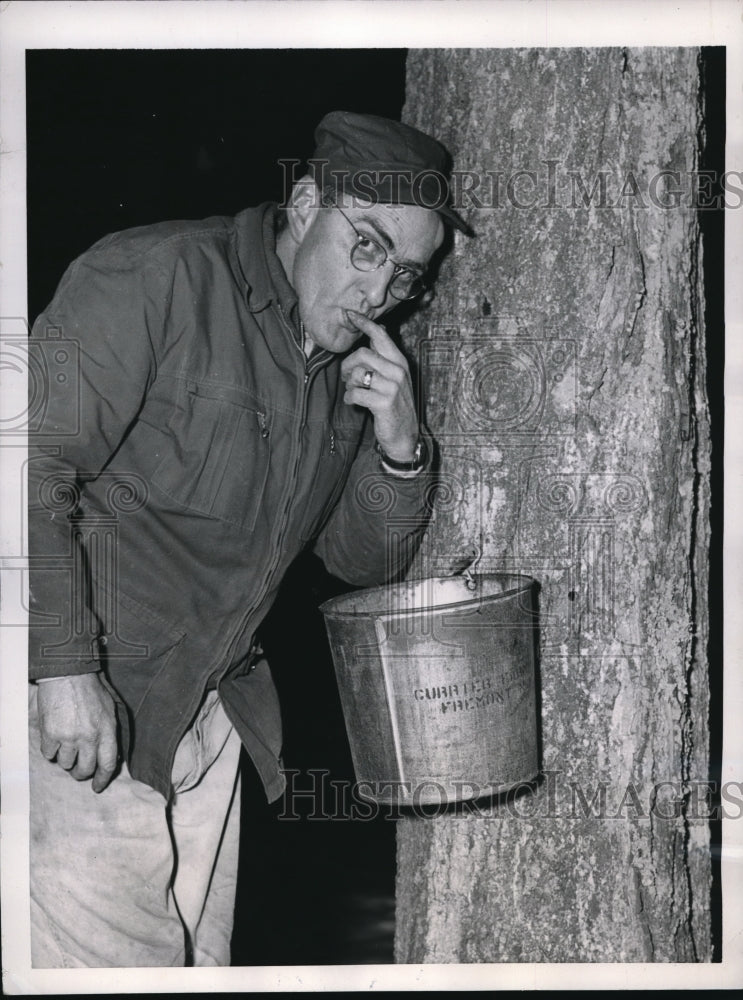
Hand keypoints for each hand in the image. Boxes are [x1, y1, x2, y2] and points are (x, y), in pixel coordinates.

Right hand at [36, 673, 118, 791]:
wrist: (68, 675)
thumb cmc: (90, 690)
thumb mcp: (109, 709)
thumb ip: (110, 732)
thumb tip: (111, 754)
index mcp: (107, 729)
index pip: (108, 763)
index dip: (102, 779)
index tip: (97, 786)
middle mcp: (89, 736)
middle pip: (85, 769)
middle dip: (81, 773)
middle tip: (78, 770)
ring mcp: (69, 736)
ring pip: (65, 764)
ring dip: (65, 759)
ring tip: (66, 746)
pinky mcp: (50, 734)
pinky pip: (49, 754)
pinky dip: (50, 750)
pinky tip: (54, 739)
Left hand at [340, 310, 418, 460]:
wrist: (405, 435)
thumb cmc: (395, 405)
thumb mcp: (394, 378)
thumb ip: (384, 358)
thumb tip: (376, 332)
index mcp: (399, 362)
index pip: (381, 336)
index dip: (364, 323)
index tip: (350, 314)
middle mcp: (398, 371)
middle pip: (362, 354)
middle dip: (347, 365)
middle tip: (345, 376)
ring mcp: (392, 387)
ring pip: (357, 374)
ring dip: (348, 384)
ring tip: (353, 391)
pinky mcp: (383, 403)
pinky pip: (355, 393)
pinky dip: (350, 398)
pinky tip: (353, 402)